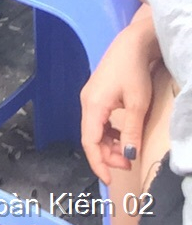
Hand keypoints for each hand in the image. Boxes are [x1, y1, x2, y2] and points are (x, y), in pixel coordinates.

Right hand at [81, 12, 159, 181]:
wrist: (132, 43)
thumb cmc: (134, 71)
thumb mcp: (137, 104)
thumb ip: (130, 131)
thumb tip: (128, 156)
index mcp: (92, 105)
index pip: (89, 141)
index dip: (97, 163)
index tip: (108, 180)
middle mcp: (87, 102)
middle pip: (90, 137)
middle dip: (106, 155)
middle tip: (128, 164)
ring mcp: (90, 98)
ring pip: (95, 130)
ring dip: (109, 145)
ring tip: (127, 153)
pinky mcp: (98, 95)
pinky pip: (99, 121)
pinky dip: (109, 134)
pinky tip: (123, 136)